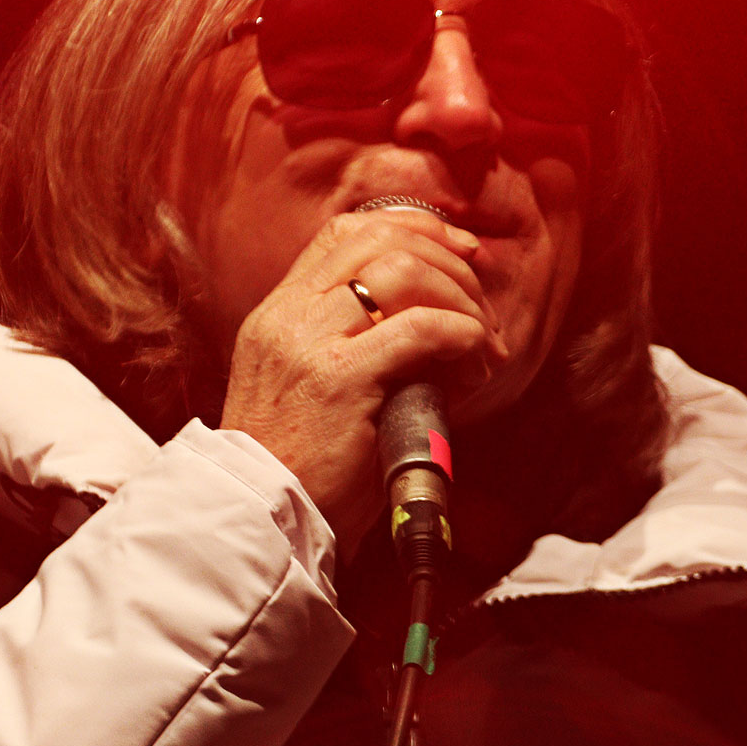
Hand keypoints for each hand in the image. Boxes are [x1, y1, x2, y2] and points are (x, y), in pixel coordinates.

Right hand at [219, 212, 507, 547]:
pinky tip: (474, 354)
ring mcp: (309, 343)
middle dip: (447, 262)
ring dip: (457, 298)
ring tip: (480, 339)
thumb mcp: (312, 387)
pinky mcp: (337, 379)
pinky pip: (416, 330)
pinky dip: (458, 332)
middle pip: (381, 240)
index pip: (347, 232)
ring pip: (401, 272)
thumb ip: (355, 346)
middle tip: (480, 306)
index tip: (457, 250)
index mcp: (279, 314)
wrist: (265, 518)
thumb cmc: (304, 466)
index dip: (412, 227)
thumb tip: (440, 323)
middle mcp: (288, 317)